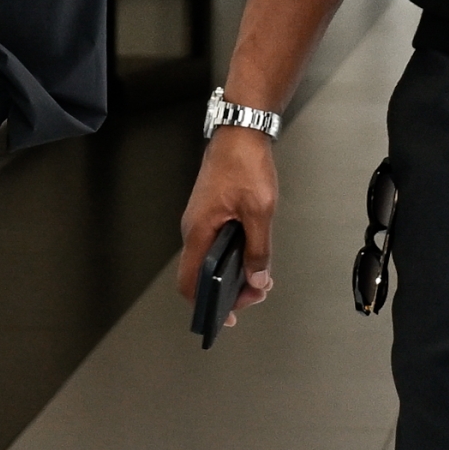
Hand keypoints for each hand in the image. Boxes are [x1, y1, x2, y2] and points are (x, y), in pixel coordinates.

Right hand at [174, 126, 278, 324]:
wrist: (240, 132)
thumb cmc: (243, 164)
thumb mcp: (259, 211)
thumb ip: (258, 249)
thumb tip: (257, 277)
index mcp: (199, 231)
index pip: (189, 281)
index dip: (204, 305)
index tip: (226, 317)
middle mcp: (194, 229)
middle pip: (201, 275)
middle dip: (230, 291)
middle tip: (257, 291)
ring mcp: (201, 221)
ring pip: (211, 259)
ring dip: (234, 273)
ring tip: (260, 276)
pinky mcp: (210, 213)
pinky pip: (216, 244)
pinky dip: (233, 256)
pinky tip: (253, 256)